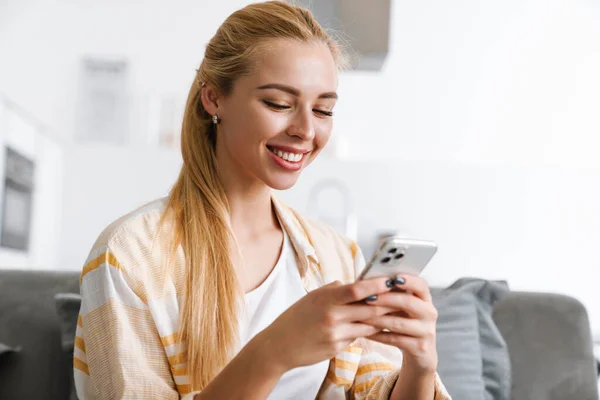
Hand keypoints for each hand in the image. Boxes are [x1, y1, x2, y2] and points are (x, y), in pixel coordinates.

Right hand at [256, 277, 394, 371]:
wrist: (278, 346)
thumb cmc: (295, 318)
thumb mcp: (312, 297)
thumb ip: (334, 290)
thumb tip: (355, 283)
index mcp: (326, 298)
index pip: (358, 289)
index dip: (377, 284)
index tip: (392, 279)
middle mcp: (332, 316)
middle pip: (368, 308)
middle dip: (388, 302)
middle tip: (404, 295)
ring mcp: (335, 334)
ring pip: (368, 324)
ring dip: (382, 318)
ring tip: (396, 311)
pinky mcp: (337, 348)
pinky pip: (358, 337)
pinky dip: (368, 331)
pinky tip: (377, 327)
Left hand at [362, 275, 438, 373]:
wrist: (420, 353)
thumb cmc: (406, 323)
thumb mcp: (403, 308)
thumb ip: (393, 295)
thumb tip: (369, 282)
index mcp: (425, 299)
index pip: (421, 285)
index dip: (409, 281)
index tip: (393, 278)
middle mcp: (429, 313)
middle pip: (408, 302)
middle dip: (386, 299)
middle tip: (368, 298)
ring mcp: (426, 331)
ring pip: (398, 323)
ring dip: (377, 319)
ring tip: (360, 316)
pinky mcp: (419, 347)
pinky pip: (394, 339)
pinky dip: (378, 335)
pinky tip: (365, 333)